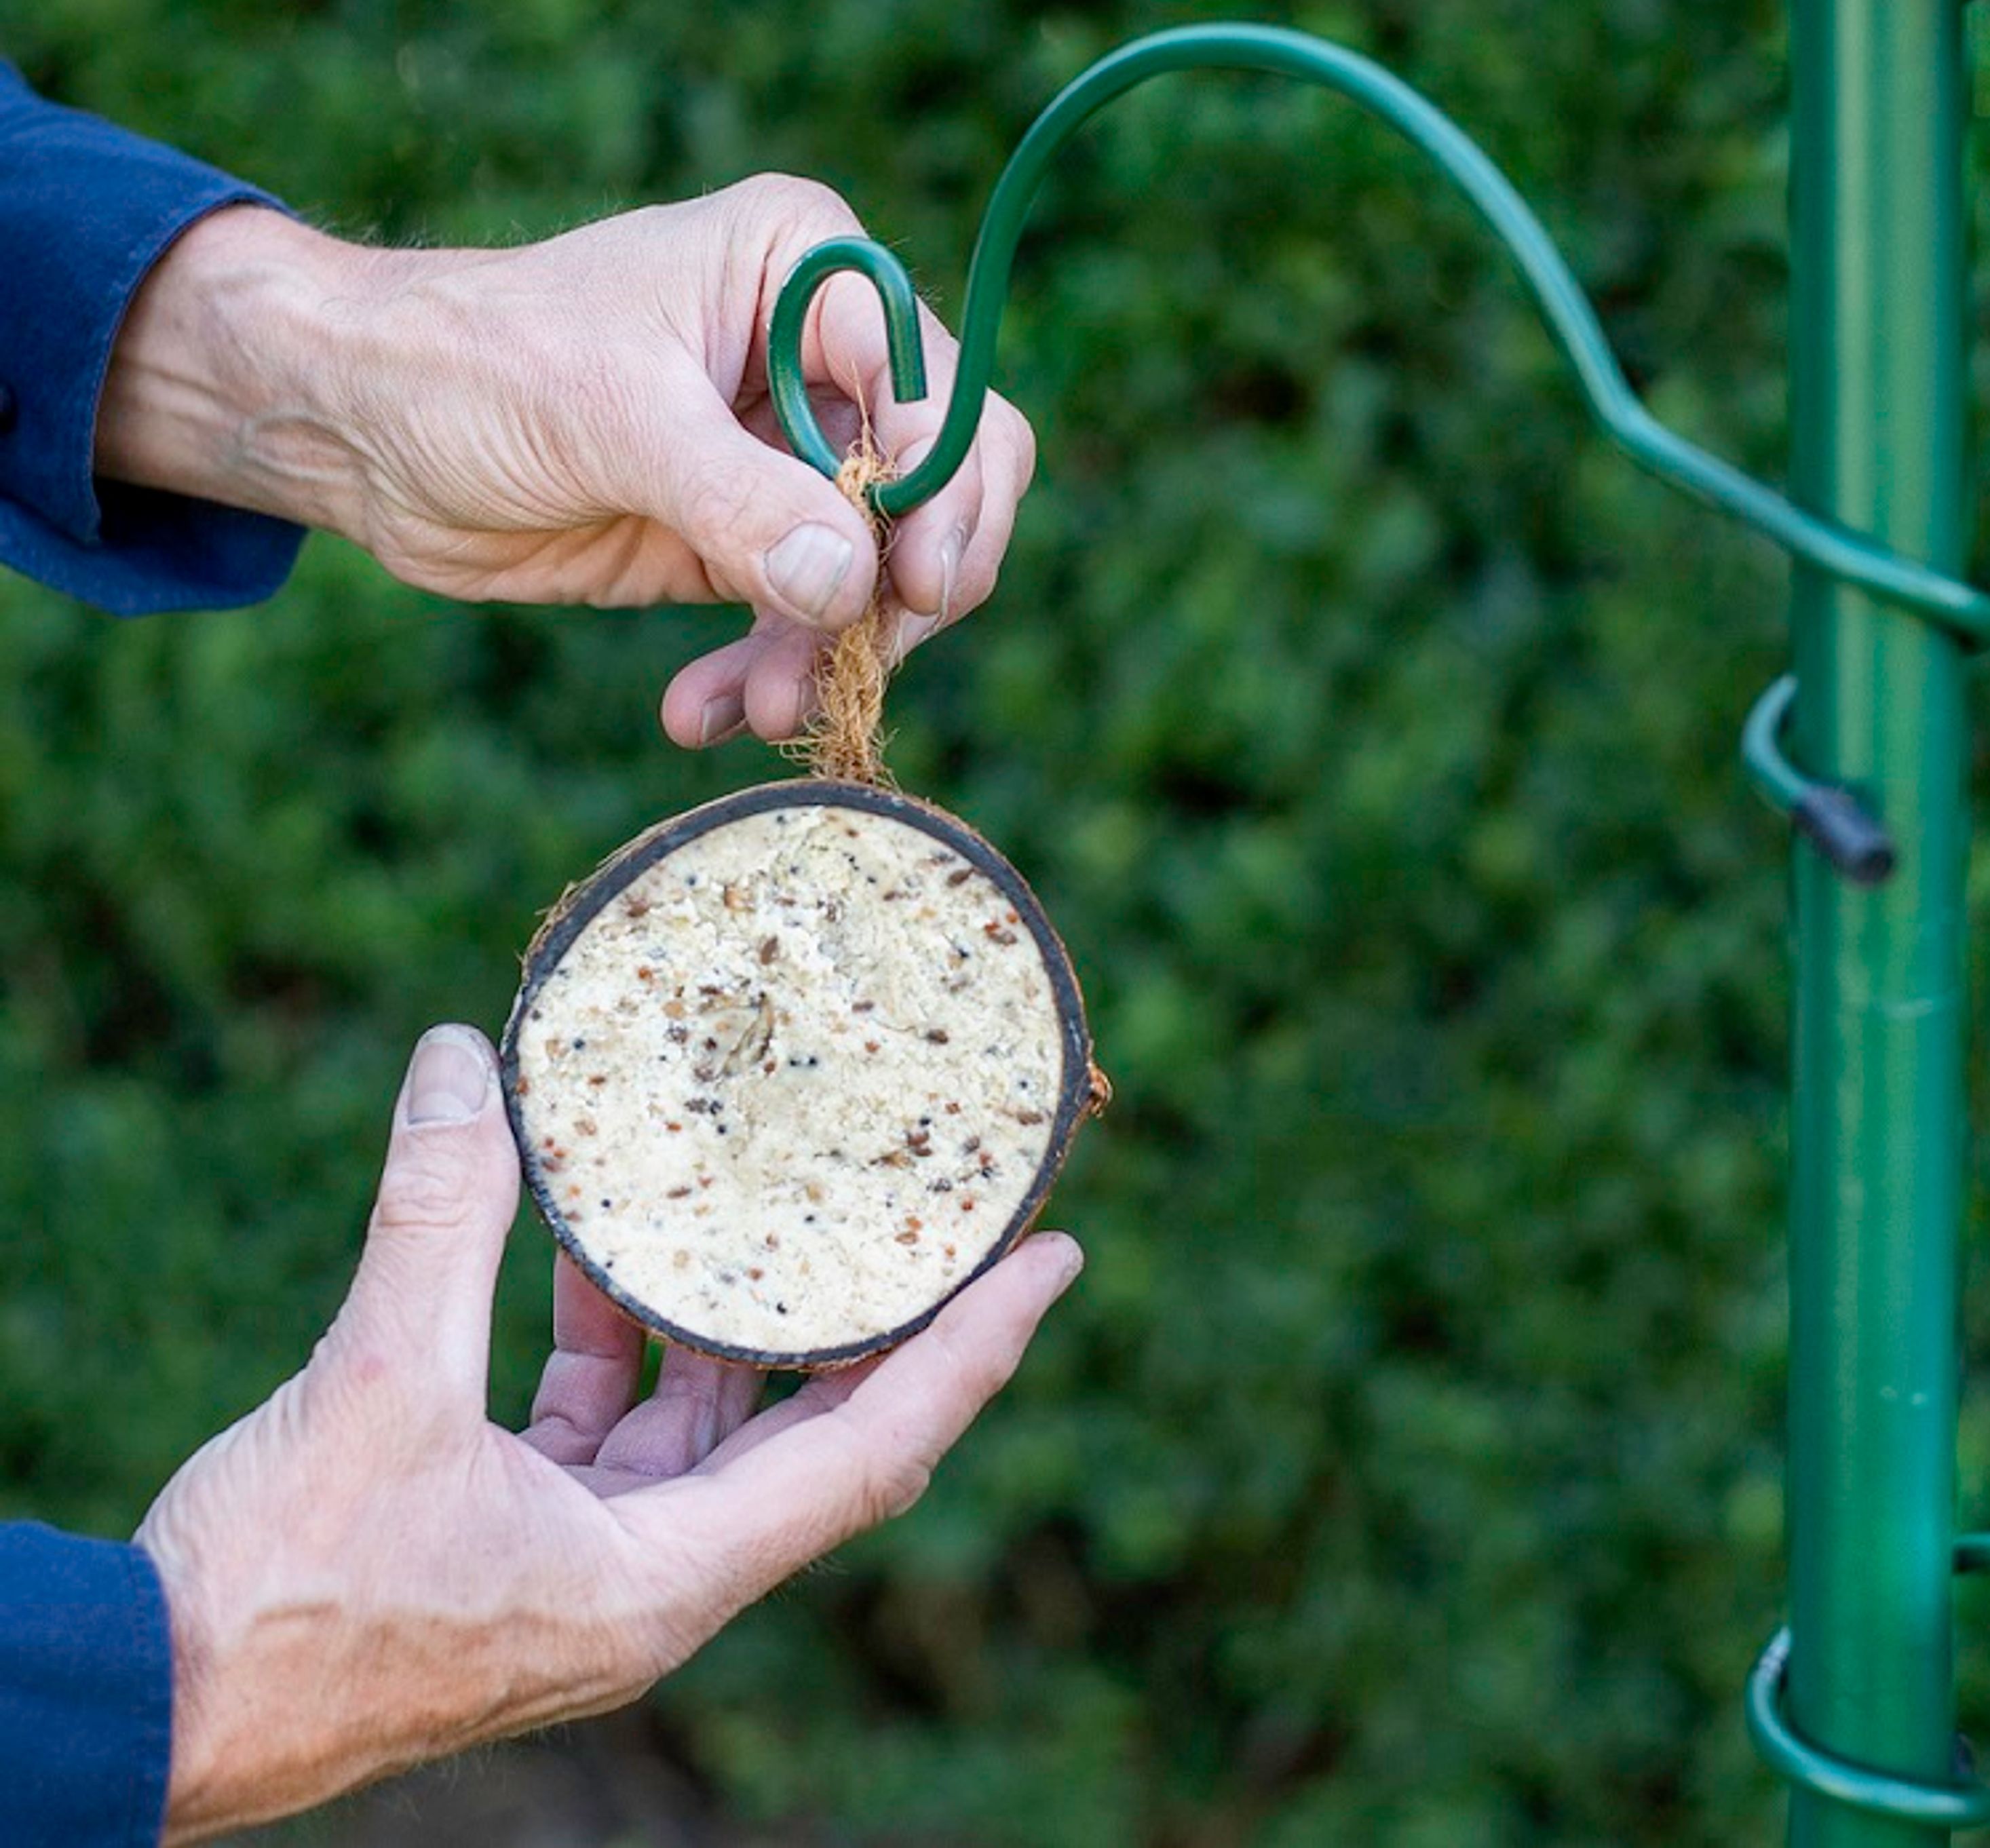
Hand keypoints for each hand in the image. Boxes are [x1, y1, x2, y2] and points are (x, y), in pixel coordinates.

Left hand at [95, 186, 1035, 744]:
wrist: (365, 432)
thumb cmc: (472, 365)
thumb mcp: (608, 416)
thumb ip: (739, 498)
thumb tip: (852, 584)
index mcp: (811, 273)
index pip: (940, 392)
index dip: (944, 496)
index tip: (909, 588)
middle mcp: (821, 360)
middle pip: (943, 491)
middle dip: (904, 590)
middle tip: (856, 663)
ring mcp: (789, 457)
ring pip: (879, 576)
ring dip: (828, 654)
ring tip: (760, 712)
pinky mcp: (748, 541)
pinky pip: (804, 623)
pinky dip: (767, 674)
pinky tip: (702, 713)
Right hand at [135, 1025, 1081, 1841]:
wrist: (152, 1704)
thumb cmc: (280, 1595)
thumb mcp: (372, 1385)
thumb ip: (435, 1216)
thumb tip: (458, 1064)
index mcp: (670, 1576)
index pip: (879, 1450)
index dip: (977, 1349)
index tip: (1057, 1259)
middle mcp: (657, 1575)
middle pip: (817, 1434)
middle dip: (877, 1324)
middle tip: (932, 1215)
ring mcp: (592, 1560)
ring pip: (710, 1423)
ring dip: (729, 1313)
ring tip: (760, 1195)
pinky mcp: (525, 1535)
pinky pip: (613, 1422)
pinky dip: (618, 1336)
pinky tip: (595, 1245)